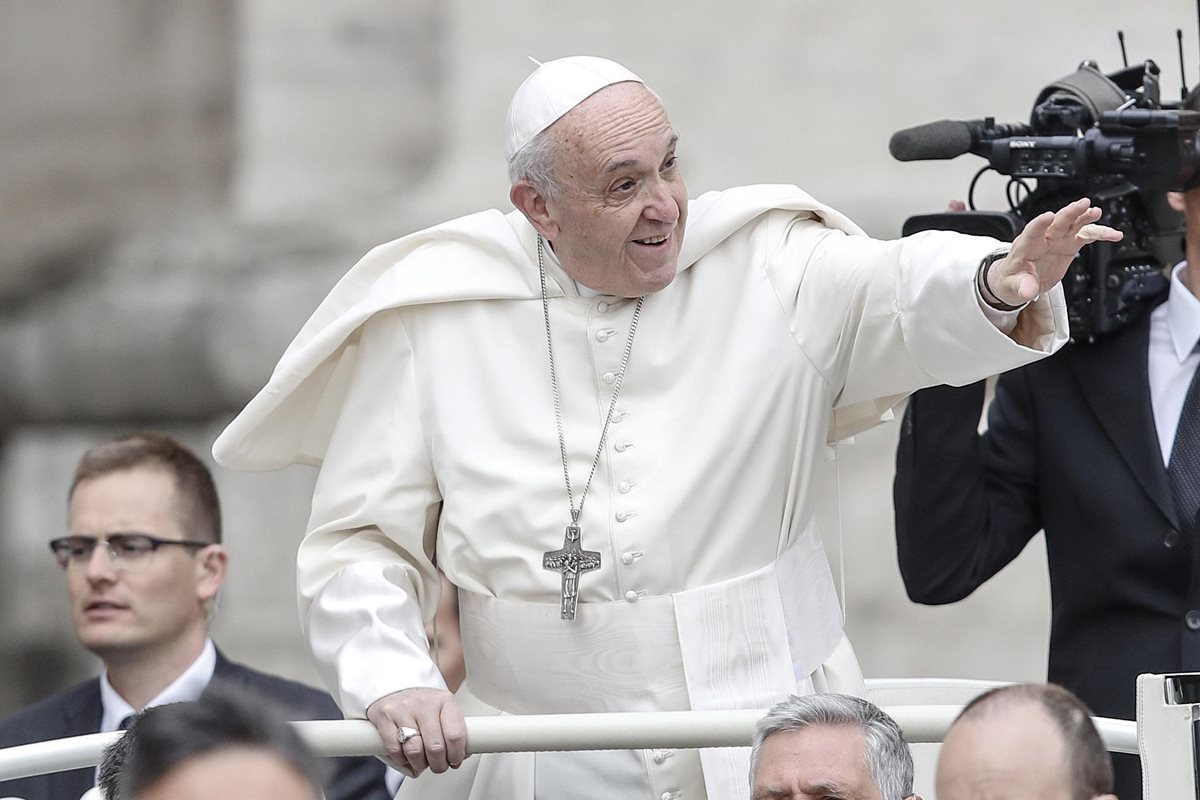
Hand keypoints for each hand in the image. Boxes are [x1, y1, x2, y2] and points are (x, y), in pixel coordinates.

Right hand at [366, 687, 466, 777]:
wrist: (396, 687)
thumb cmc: (424, 705)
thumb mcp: (444, 711)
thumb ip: (453, 732)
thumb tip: (460, 757)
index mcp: (445, 701)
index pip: (455, 735)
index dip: (456, 755)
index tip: (454, 761)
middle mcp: (424, 704)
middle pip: (435, 747)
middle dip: (438, 765)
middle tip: (439, 766)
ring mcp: (403, 709)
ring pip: (414, 751)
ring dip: (420, 764)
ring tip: (422, 762)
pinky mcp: (384, 717)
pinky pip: (395, 749)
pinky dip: (402, 759)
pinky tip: (406, 755)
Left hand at [985, 198, 1122, 305]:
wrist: (1018, 281)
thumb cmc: (1011, 280)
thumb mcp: (1011, 287)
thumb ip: (1021, 287)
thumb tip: (1028, 291)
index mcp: (1025, 247)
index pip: (1031, 232)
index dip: (1039, 224)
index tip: (1048, 216)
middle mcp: (1043, 239)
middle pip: (1057, 223)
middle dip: (1069, 213)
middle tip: (1083, 204)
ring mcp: (1057, 240)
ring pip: (1073, 225)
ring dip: (1085, 217)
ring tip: (1096, 212)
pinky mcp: (1069, 245)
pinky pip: (1086, 236)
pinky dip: (1100, 234)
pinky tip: (1114, 234)